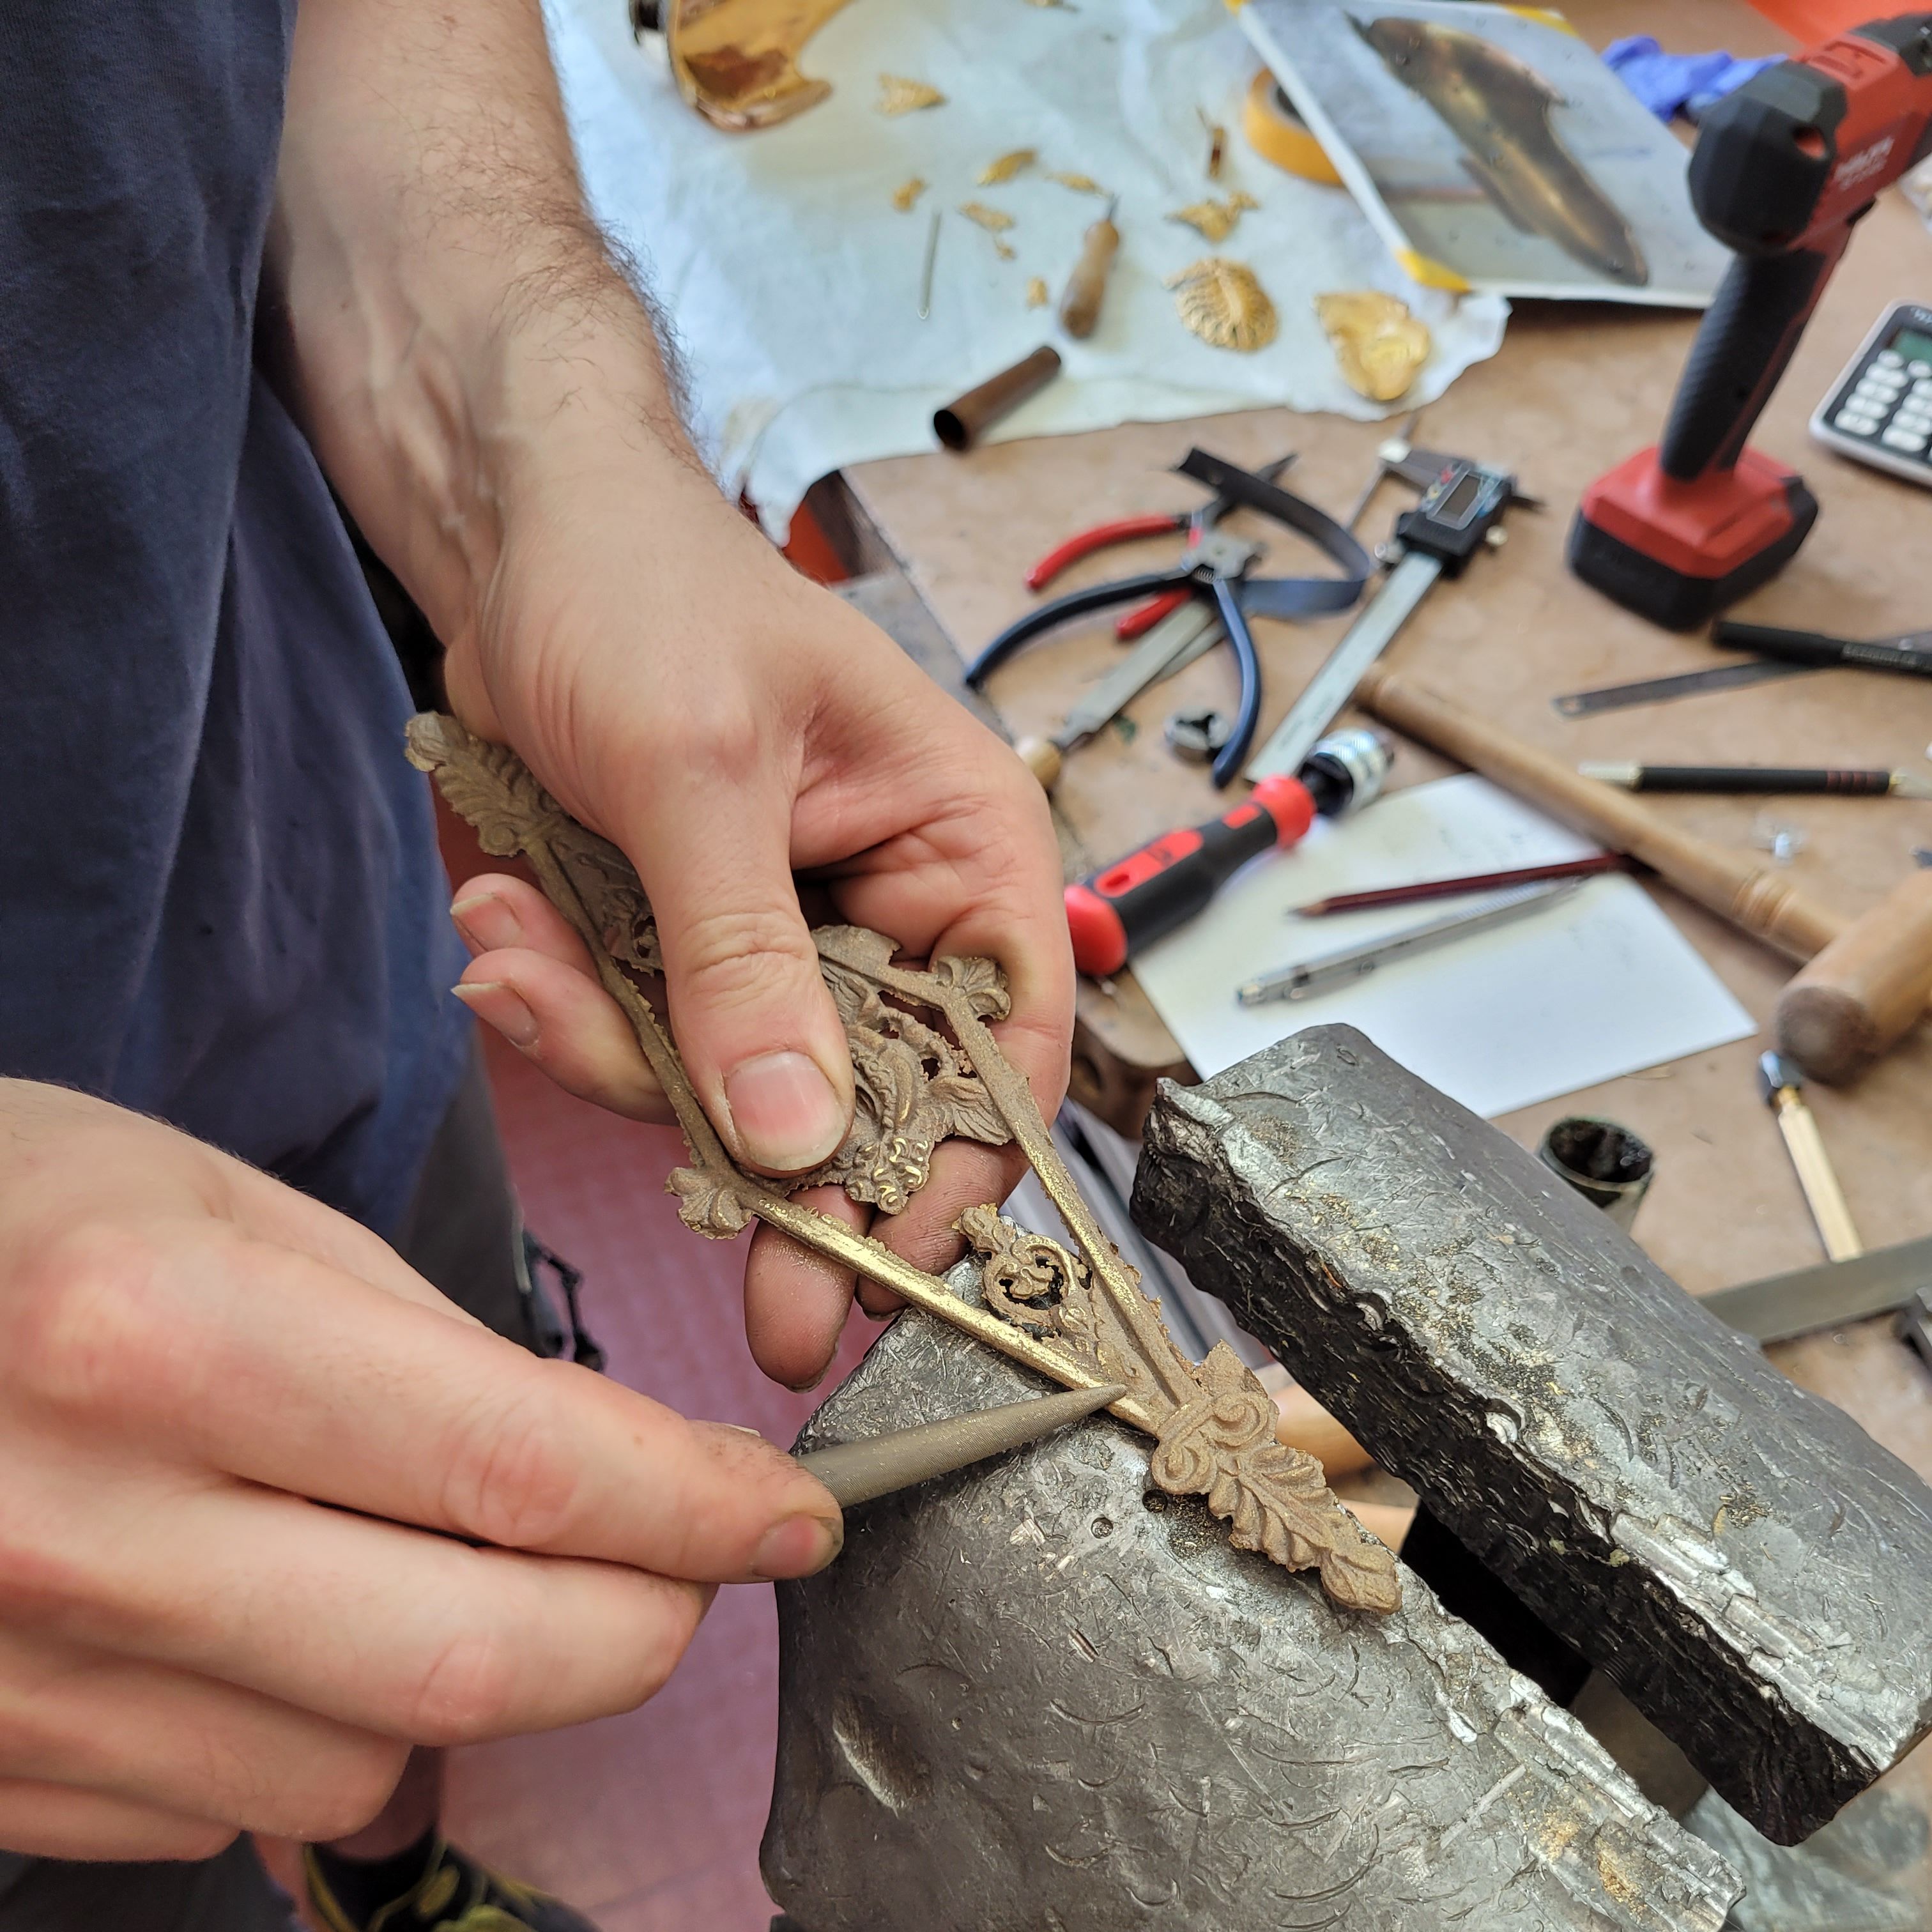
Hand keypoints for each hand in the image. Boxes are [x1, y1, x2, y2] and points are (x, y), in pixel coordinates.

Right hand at [0, 1082, 838, 1861]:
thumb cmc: (2, 1218)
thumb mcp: (217, 1204)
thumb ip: (411, 1347)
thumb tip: (582, 1480)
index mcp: (161, 1338)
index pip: (522, 1466)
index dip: (697, 1505)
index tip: (787, 1517)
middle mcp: (92, 1532)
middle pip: (483, 1652)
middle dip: (645, 1621)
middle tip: (694, 1564)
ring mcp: (27, 1681)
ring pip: (378, 1755)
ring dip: (471, 1671)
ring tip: (430, 1555)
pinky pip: (239, 1805)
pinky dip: (317, 1723)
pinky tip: (276, 1618)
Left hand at [262, 0, 1072, 1389]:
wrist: (521, 539)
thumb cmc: (645, 592)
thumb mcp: (698, 770)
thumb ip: (745, 960)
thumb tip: (797, 1138)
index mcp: (955, 844)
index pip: (1003, 1041)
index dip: (963, 1168)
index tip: (886, 1266)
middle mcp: (888, 909)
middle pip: (863, 1099)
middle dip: (757, 1156)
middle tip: (734, 1283)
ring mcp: (781, 941)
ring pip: (730, 1089)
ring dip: (611, 1046)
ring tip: (516, 951)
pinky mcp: (685, 954)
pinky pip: (642, 1044)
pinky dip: (562, 1006)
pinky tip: (505, 926)